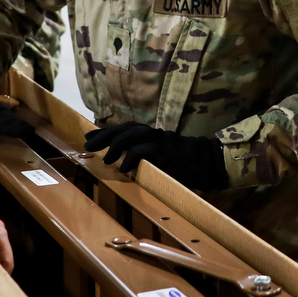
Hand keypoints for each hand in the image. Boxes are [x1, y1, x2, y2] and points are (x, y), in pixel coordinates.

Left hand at [84, 122, 229, 191]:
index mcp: (153, 135)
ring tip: (105, 158)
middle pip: (124, 129)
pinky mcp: (164, 152)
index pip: (126, 128)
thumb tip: (126, 162)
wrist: (209, 162)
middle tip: (87, 144)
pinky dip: (129, 159)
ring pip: (131, 136)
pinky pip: (141, 152)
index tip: (89, 135)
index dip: (106, 131)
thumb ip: (148, 155)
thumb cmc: (187, 162)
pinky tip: (122, 168)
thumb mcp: (165, 155)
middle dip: (104, 135)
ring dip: (114, 146)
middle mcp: (154, 134)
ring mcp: (159, 142)